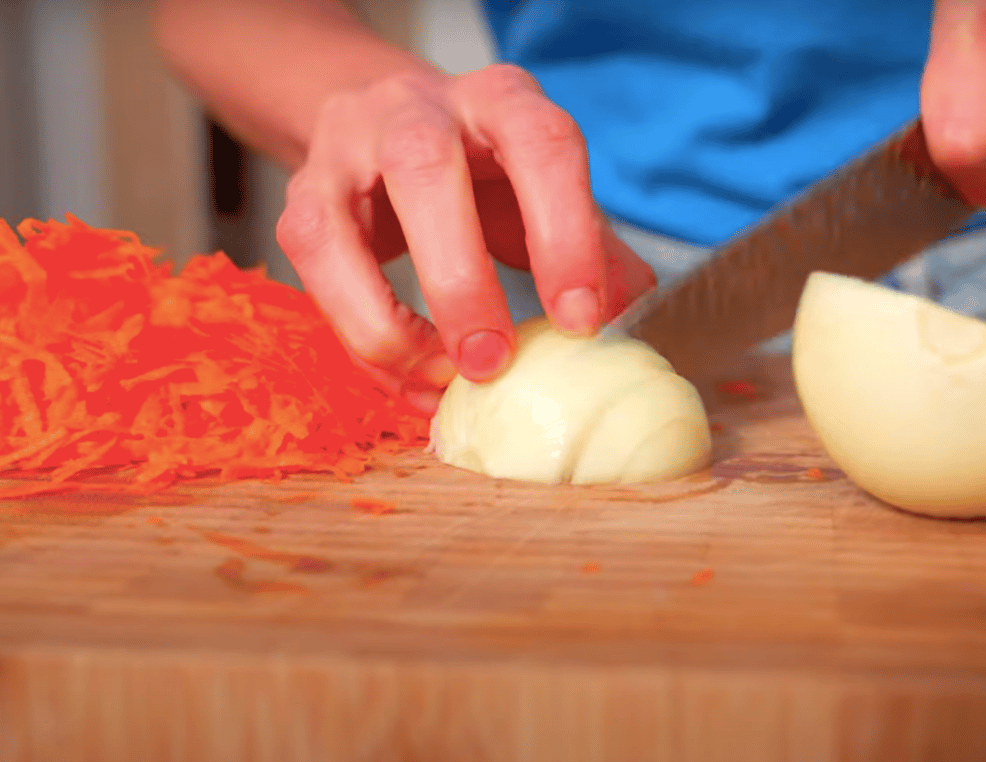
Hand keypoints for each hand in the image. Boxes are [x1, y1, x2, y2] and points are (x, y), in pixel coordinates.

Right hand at [275, 64, 655, 411]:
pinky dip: (362, 340)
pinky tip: (411, 381)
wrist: (385, 123)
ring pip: (339, 229)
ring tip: (443, 383)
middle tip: (493, 363)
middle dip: (460, 281)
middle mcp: (418, 110)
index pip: (541, 146)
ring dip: (391, 325)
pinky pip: (315, 276)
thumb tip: (630, 310)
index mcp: (502, 102)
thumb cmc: (483, 170)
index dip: (565, 234)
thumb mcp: (545, 192)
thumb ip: (592, 244)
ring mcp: (346, 151)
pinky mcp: (302, 201)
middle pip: (425, 171)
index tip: (580, 321)